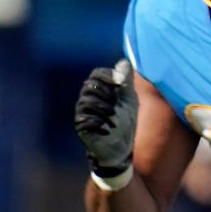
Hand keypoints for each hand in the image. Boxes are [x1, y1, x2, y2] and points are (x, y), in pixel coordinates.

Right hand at [74, 58, 137, 176]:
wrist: (120, 149)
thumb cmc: (124, 123)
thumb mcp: (129, 101)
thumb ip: (127, 82)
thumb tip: (124, 62)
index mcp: (98, 90)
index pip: (97, 74)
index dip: (109, 75)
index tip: (121, 83)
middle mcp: (86, 99)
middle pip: (92, 84)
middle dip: (109, 94)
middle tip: (117, 107)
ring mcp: (81, 112)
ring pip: (89, 100)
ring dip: (106, 108)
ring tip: (113, 119)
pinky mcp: (80, 125)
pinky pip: (87, 117)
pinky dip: (100, 121)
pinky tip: (108, 128)